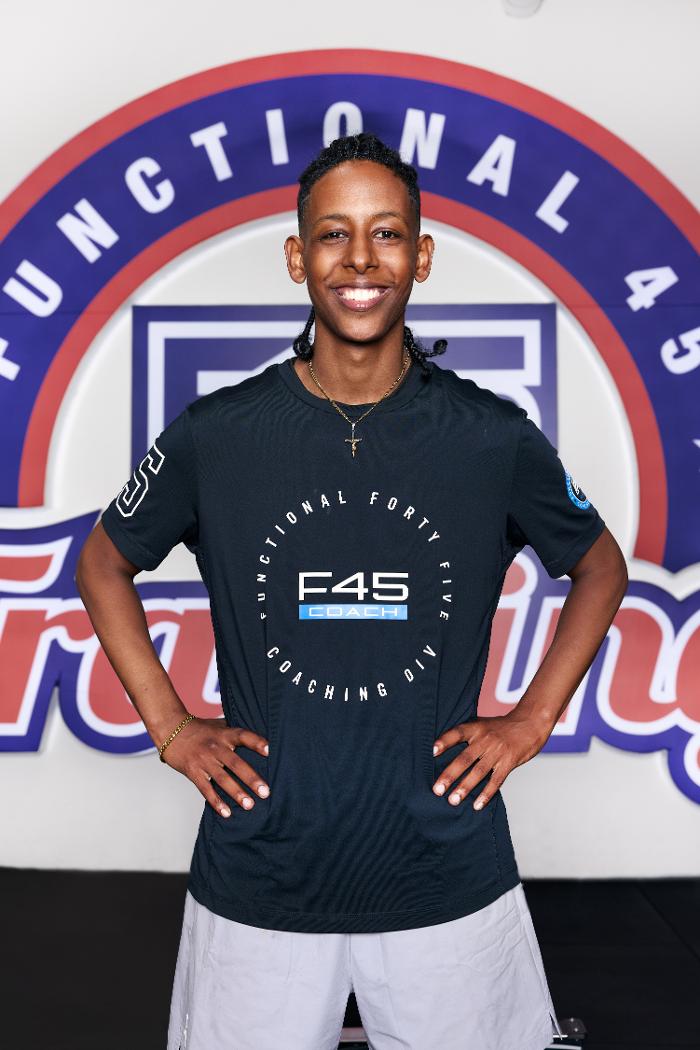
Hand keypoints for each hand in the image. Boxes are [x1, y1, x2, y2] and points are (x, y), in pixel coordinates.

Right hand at [161, 716, 269, 818]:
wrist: (170, 729)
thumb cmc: (199, 728)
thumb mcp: (218, 725)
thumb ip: (234, 733)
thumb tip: (258, 741)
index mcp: (224, 734)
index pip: (243, 736)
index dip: (256, 742)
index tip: (269, 750)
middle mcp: (215, 747)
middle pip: (235, 763)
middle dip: (251, 779)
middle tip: (265, 792)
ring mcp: (204, 760)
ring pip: (222, 779)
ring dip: (236, 793)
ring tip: (249, 805)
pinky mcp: (193, 772)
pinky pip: (205, 789)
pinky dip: (216, 802)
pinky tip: (226, 813)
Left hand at [432, 709, 551, 810]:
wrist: (530, 723)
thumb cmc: (502, 727)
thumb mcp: (484, 724)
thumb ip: (468, 735)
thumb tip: (443, 749)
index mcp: (476, 727)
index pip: (457, 733)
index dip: (445, 741)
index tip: (432, 751)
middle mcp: (485, 739)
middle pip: (465, 758)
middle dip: (450, 775)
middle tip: (437, 790)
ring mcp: (498, 751)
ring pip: (479, 772)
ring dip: (465, 787)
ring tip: (453, 800)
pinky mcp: (509, 762)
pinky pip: (496, 780)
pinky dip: (486, 794)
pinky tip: (477, 805)